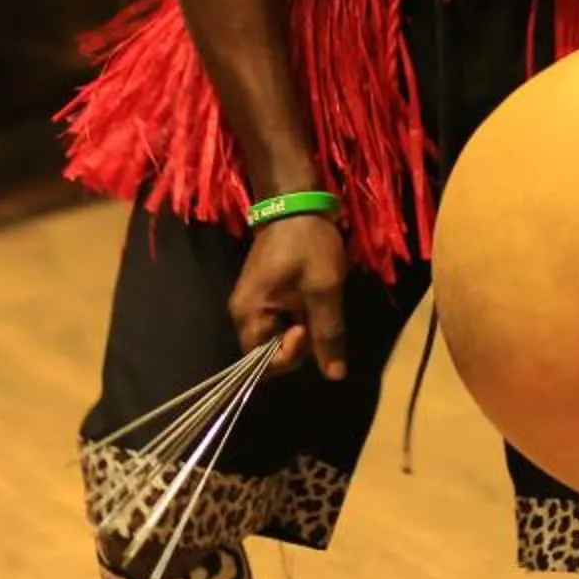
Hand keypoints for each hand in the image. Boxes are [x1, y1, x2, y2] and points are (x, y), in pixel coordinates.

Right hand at [228, 213, 348, 379]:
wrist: (296, 202)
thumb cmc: (307, 244)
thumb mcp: (324, 288)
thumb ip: (327, 334)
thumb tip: (335, 375)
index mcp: (249, 313)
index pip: (262, 363)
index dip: (290, 356)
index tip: (309, 327)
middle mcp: (243, 312)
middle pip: (269, 353)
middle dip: (298, 345)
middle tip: (317, 315)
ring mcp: (252, 302)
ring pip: (277, 337)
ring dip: (302, 330)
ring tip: (318, 304)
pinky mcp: (264, 293)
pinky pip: (279, 321)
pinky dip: (298, 318)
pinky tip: (313, 299)